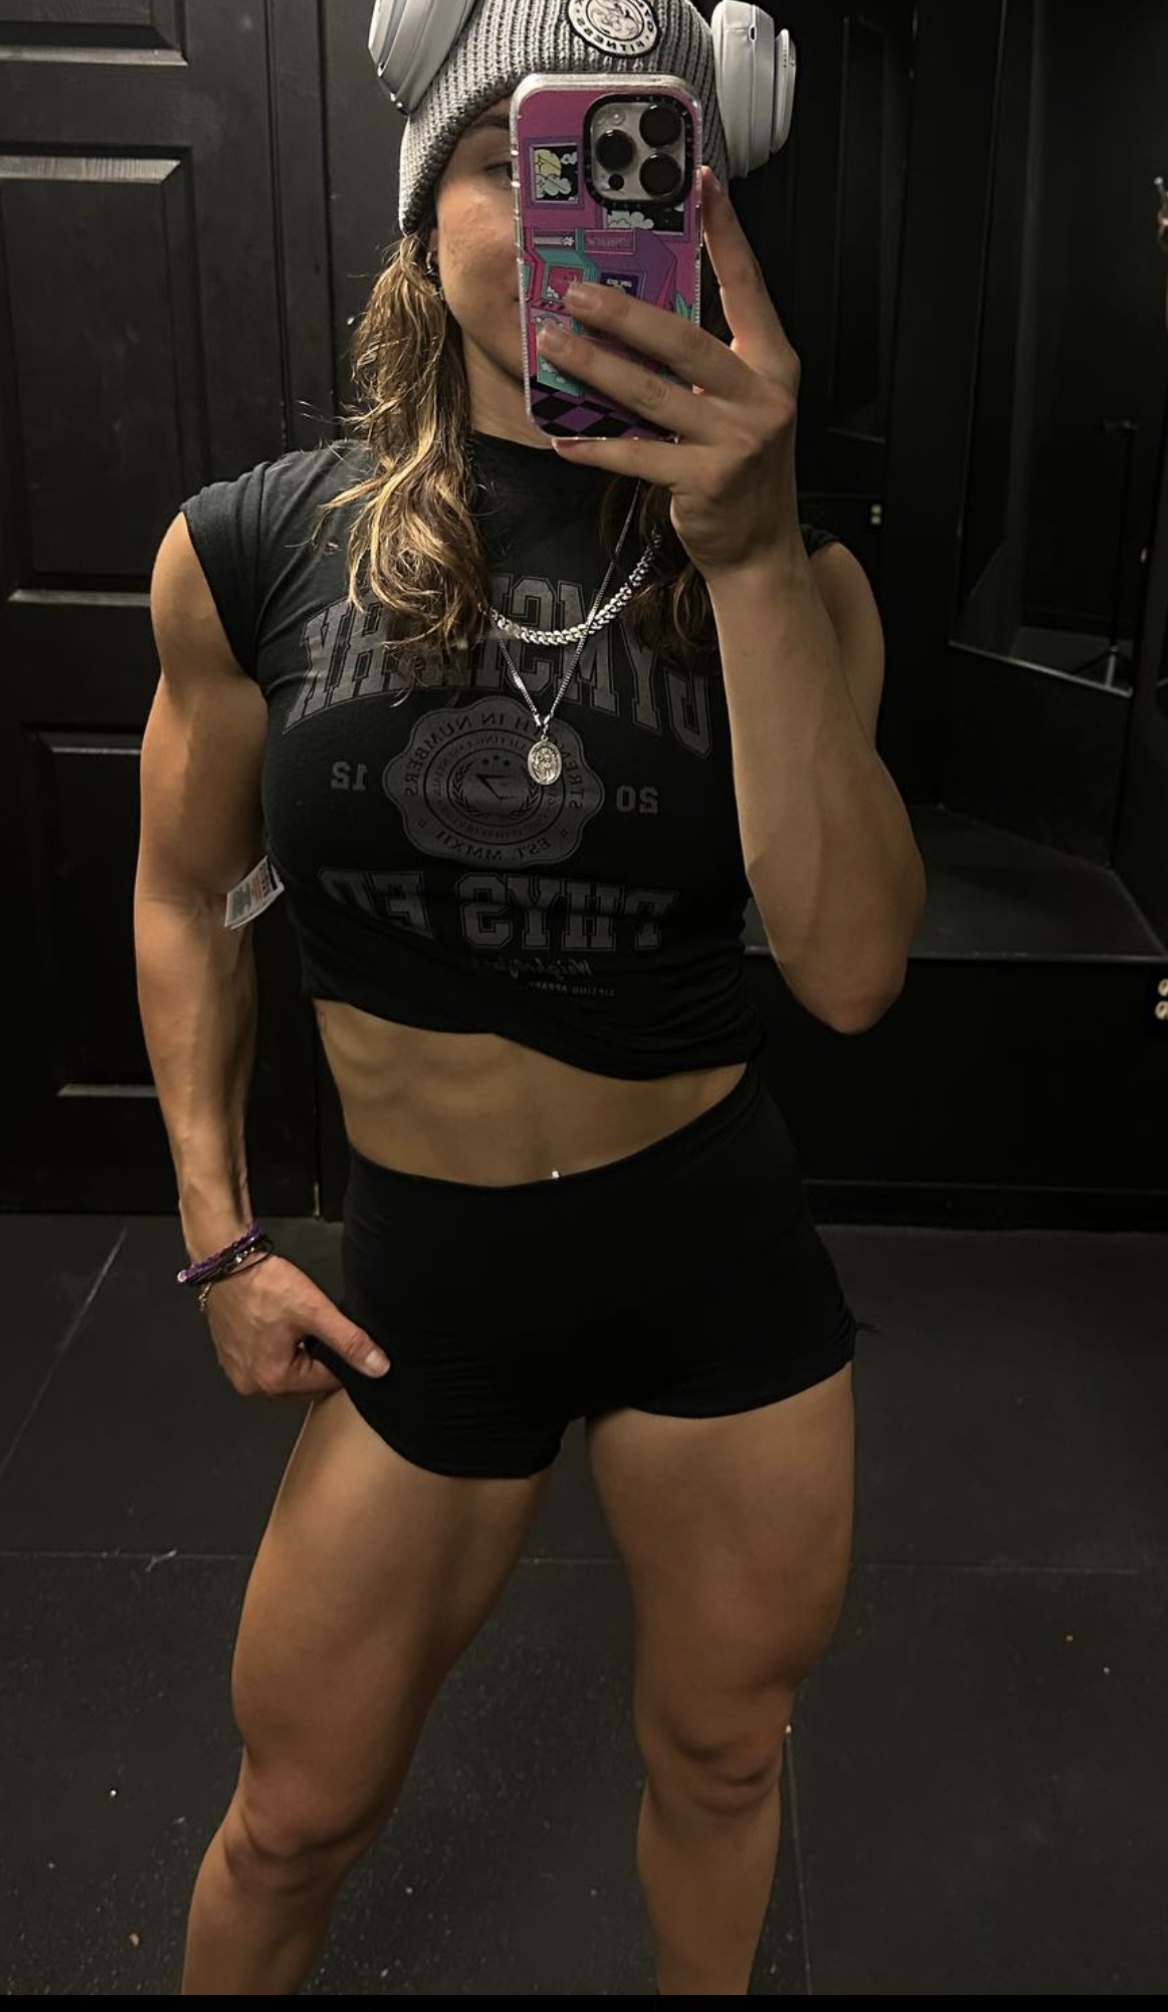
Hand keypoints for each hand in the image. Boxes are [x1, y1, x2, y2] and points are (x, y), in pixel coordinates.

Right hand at [203, 1253, 390, 1398]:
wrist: (226, 1262)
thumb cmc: (263, 1284)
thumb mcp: (315, 1311)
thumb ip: (350, 1341)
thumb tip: (378, 1367)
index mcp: (273, 1380)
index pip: (327, 1383)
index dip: (342, 1360)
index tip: (341, 1337)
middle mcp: (252, 1384)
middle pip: (305, 1383)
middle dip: (318, 1361)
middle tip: (317, 1328)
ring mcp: (238, 1373)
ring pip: (287, 1374)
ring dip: (300, 1357)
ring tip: (298, 1326)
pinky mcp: (232, 1358)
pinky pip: (267, 1364)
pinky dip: (280, 1352)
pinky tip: (281, 1328)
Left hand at [539, 167, 802, 583]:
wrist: (760, 547)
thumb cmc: (739, 467)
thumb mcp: (736, 402)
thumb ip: (705, 360)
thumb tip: (638, 313)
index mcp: (773, 362)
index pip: (748, 285)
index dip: (725, 233)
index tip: (702, 183)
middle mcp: (761, 396)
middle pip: (685, 339)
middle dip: (624, 313)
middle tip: (575, 291)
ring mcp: (736, 440)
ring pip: (652, 395)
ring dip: (596, 369)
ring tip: (552, 346)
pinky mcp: (707, 481)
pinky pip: (639, 457)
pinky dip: (597, 448)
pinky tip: (564, 439)